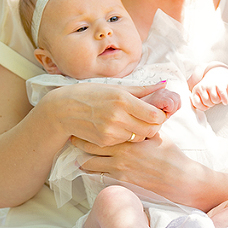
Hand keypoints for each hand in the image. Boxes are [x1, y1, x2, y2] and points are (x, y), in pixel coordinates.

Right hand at [48, 80, 167, 146]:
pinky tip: (118, 128)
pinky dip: (125, 136)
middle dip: (153, 126)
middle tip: (148, 120)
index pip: (154, 115)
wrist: (63, 109)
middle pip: (150, 130)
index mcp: (123, 100)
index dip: (160, 116)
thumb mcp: (115, 87)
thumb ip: (141, 90)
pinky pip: (124, 142)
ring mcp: (111, 131)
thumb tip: (163, 85)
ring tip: (131, 122)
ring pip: (138, 137)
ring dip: (139, 132)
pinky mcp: (104, 142)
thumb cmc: (90, 94)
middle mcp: (118, 117)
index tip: (157, 112)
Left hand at [74, 129, 217, 208]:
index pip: (103, 130)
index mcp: (130, 137)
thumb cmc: (170, 155)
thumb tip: (140, 111)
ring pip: (90, 162)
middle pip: (91, 146)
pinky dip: (91, 170)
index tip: (82, 122)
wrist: (178, 179)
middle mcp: (121, 153)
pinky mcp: (121, 180)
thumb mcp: (157, 134)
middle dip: (80, 142)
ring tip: (75, 154)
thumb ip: (144, 125)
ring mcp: (119, 168)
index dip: (90, 126)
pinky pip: (99, 174)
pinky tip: (85, 166)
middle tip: (72, 136)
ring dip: (82, 158)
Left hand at [190, 65, 227, 110]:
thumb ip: (195, 100)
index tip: (205, 105)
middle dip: (211, 104)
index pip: (197, 103)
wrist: (219, 75)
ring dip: (218, 101)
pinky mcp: (220, 85)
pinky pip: (223, 96)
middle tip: (212, 100)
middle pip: (207, 102)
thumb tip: (194, 108)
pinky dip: (224, 100)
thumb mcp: (200, 92)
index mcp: (196, 90)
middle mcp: (202, 86)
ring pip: (215, 100)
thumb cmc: (208, 88)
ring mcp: (211, 85)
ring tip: (217, 97)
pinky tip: (225, 102)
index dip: (202, 107)